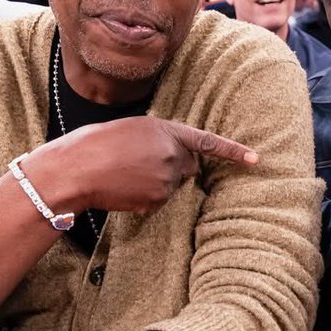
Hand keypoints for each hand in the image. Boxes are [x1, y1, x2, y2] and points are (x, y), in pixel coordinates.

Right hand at [28, 117, 258, 214]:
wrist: (76, 170)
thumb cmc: (94, 145)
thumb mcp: (130, 129)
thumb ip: (157, 139)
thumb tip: (174, 158)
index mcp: (165, 130)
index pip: (207, 142)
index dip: (232, 151)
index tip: (255, 159)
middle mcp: (172, 154)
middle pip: (187, 167)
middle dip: (174, 167)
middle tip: (140, 164)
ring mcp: (166, 179)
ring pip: (171, 185)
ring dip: (155, 183)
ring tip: (124, 174)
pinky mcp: (157, 200)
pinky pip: (158, 201)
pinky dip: (145, 198)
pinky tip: (124, 189)